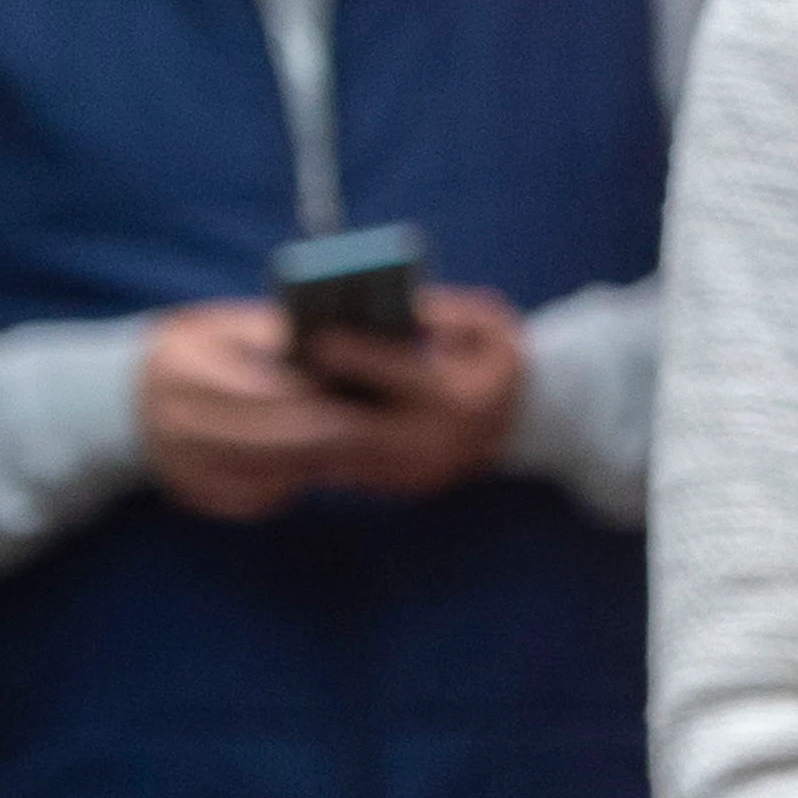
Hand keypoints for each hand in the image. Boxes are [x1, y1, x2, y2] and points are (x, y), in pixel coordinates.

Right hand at [138, 303, 347, 517]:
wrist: (129, 398)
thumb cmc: (196, 353)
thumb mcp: (221, 326)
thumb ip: (269, 332)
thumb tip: (329, 341)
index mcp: (182, 367)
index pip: (252, 387)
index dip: (300, 391)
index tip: (338, 387)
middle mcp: (173, 418)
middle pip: (261, 434)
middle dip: (317, 431)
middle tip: (359, 424)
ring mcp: (177, 460)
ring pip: (260, 471)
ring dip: (307, 461)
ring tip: (344, 445)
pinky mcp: (188, 490)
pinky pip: (248, 500)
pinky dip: (284, 486)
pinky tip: (306, 467)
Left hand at [302, 286, 526, 494]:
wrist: (517, 427)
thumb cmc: (496, 366)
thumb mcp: (494, 327)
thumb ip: (456, 313)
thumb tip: (409, 311)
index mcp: (460, 399)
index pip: (404, 376)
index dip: (359, 357)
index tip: (320, 339)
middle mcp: (436, 442)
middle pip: (362, 426)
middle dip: (319, 400)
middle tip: (284, 373)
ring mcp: (414, 472)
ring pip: (347, 453)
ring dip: (311, 427)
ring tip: (280, 395)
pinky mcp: (396, 486)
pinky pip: (346, 466)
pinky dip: (318, 444)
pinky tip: (296, 418)